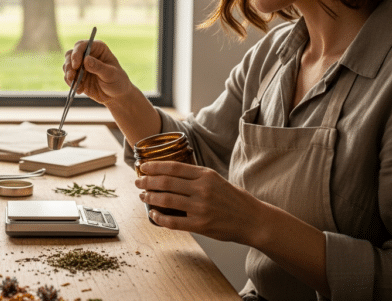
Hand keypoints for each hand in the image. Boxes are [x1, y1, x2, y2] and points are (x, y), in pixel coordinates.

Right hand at [63, 40, 132, 105]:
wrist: (116, 95)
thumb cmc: (117, 81)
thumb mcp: (111, 74)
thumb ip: (98, 67)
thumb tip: (86, 59)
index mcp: (97, 49)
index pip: (82, 45)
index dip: (76, 53)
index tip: (76, 65)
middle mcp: (87, 55)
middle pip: (70, 54)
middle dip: (69, 65)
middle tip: (72, 76)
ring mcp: (81, 66)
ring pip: (67, 66)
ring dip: (69, 75)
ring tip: (76, 85)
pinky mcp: (77, 77)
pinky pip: (68, 78)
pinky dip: (71, 84)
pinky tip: (80, 90)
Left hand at [135, 161, 263, 244]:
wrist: (253, 220)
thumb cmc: (234, 199)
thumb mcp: (217, 179)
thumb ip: (196, 177)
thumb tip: (169, 174)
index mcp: (206, 175)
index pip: (173, 167)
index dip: (155, 166)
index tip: (143, 166)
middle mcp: (202, 189)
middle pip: (166, 182)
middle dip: (147, 181)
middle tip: (138, 182)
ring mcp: (201, 208)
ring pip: (166, 200)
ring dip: (150, 197)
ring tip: (143, 196)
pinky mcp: (201, 225)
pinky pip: (173, 221)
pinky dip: (159, 218)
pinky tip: (153, 214)